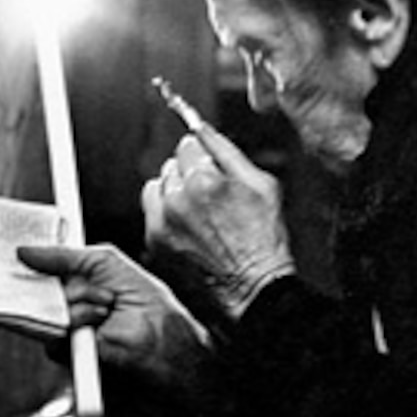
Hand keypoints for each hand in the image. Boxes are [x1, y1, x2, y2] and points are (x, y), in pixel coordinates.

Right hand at [15, 242, 212, 385]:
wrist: (159, 335)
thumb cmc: (142, 298)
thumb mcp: (103, 261)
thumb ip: (62, 255)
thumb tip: (24, 251)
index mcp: (74, 282)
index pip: (40, 271)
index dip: (29, 262)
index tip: (16, 251)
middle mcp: (65, 304)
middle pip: (37, 288)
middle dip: (53, 278)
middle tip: (80, 275)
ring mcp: (64, 327)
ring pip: (48, 307)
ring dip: (80, 299)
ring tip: (107, 302)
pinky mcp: (66, 349)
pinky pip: (52, 331)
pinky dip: (78, 319)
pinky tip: (99, 319)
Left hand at [143, 118, 295, 319]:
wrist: (254, 288)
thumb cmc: (264, 240)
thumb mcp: (262, 185)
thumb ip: (228, 151)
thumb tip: (203, 127)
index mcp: (205, 181)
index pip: (188, 143)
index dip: (203, 153)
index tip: (211, 164)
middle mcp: (178, 200)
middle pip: (173, 163)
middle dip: (190, 171)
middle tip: (212, 193)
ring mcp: (163, 222)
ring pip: (159, 185)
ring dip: (175, 190)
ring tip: (200, 211)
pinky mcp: (156, 241)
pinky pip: (151, 210)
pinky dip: (165, 212)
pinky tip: (188, 225)